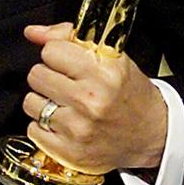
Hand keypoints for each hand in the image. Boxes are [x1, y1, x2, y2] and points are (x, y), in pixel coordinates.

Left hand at [22, 22, 167, 174]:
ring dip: (44, 102)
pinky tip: (64, 124)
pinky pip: (33, 129)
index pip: (50, 50)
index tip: (68, 62)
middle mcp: (91, 100)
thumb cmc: (129, 93)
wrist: (152, 136)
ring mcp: (78, 129)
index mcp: (104, 72)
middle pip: (36, 75)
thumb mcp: (110, 56)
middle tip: (67, 84)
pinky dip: (44, 127)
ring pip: (30, 102)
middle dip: (48, 76)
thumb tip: (32, 32)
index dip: (57, 54)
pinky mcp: (70, 152)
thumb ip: (67, 37)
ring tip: (66, 104)